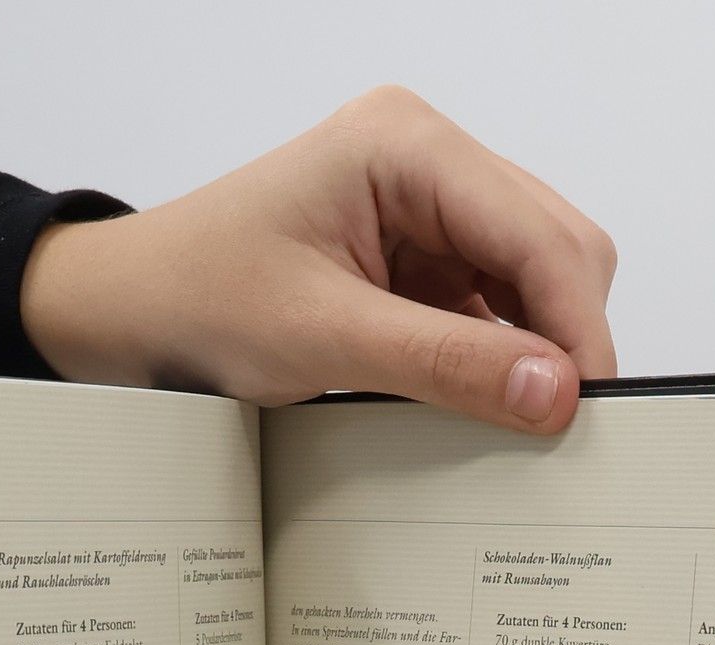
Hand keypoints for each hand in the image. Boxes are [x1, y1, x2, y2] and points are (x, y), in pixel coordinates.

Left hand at [22, 87, 616, 433]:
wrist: (126, 313)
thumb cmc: (196, 299)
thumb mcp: (324, 340)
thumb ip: (445, 365)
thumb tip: (553, 393)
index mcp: (407, 145)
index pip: (538, 233)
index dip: (575, 326)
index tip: (588, 411)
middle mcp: (428, 162)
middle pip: (554, 249)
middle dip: (562, 336)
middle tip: (559, 430)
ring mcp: (426, 210)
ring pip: (531, 283)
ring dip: (530, 352)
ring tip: (517, 425)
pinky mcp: (416, 260)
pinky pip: (489, 310)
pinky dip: (496, 361)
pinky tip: (483, 407)